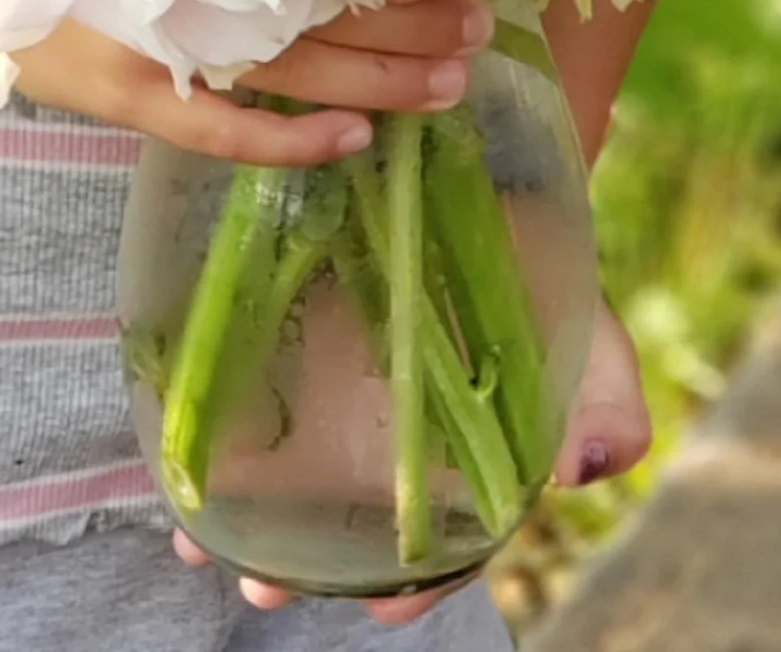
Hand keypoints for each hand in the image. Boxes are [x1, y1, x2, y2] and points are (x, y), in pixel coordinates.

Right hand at [9, 0, 491, 165]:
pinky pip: (227, 132)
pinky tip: (353, 142)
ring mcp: (165, 54)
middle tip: (477, 28)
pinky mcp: (138, 100)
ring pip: (294, 72)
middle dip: (404, 28)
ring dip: (378, 79)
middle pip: (319, 17)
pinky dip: (289, 140)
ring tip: (451, 83)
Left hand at [168, 295, 652, 618]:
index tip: (387, 605)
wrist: (480, 174)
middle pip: (347, 523)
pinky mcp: (290, 331)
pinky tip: (175, 454)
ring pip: (286, 473)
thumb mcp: (588, 332)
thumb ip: (605, 403)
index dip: (416, 580)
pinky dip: (211, 426)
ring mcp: (335, 387)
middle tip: (266, 587)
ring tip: (201, 547)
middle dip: (305, 566)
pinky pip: (247, 390)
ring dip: (241, 518)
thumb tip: (585, 469)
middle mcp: (390, 435)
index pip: (440, 542)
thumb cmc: (541, 271)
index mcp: (460, 455)